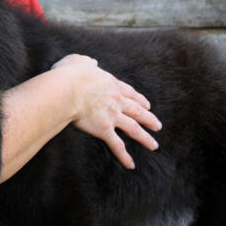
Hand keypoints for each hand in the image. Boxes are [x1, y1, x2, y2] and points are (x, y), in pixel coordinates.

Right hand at [51, 54, 161, 169]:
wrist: (67, 88)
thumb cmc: (69, 75)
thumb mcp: (78, 61)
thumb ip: (86, 62)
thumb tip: (91, 62)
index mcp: (111, 84)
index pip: (130, 93)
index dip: (140, 100)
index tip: (147, 105)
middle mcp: (116, 100)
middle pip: (137, 111)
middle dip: (149, 119)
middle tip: (158, 126)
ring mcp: (112, 115)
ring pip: (134, 128)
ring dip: (145, 138)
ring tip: (154, 145)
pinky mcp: (104, 129)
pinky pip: (117, 145)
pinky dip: (124, 156)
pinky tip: (131, 164)